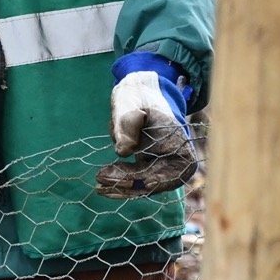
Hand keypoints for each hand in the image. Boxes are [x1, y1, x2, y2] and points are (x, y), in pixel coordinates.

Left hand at [95, 52, 198, 197]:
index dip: (153, 179)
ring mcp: (162, 167)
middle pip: (152, 182)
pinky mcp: (148, 168)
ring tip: (99, 185)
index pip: (169, 172)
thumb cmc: (137, 95)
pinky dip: (120, 183)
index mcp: (181, 147)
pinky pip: (135, 181)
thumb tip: (123, 151)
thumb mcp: (130, 104)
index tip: (137, 182)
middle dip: (127, 183)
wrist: (137, 92)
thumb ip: (127, 124)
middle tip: (101, 178)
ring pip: (141, 186)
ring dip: (120, 187)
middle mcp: (175, 163)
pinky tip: (102, 184)